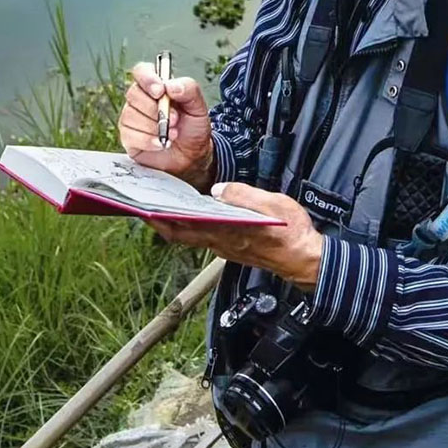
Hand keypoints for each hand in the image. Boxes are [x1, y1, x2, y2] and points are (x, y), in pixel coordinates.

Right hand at [118, 61, 215, 190]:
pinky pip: (130, 135)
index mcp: (156, 86)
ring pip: (131, 115)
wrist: (192, 155)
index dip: (147, 78)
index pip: (141, 71)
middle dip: (156, 109)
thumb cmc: (192, 127)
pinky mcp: (128, 137)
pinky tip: (161, 143)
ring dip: (154, 127)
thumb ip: (188, 89)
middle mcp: (140, 99)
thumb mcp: (198, 106)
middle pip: (133, 94)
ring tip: (172, 134)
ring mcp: (131, 118)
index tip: (160, 91)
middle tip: (175, 120)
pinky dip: (148, 140)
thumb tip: (170, 86)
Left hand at [150, 183, 323, 291]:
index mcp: (228, 232)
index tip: (146, 207)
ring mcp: (224, 248)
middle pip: (180, 234)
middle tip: (143, 205)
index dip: (162, 218)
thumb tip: (218, 189)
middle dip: (159, 221)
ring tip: (160, 206)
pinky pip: (201, 238)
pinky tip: (188, 215)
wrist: (305, 259)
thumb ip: (245, 196)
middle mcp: (222, 243)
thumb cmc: (291, 233)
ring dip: (171, 224)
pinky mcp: (230, 249)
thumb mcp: (273, 205)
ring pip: (189, 237)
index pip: (186, 227)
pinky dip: (188, 227)